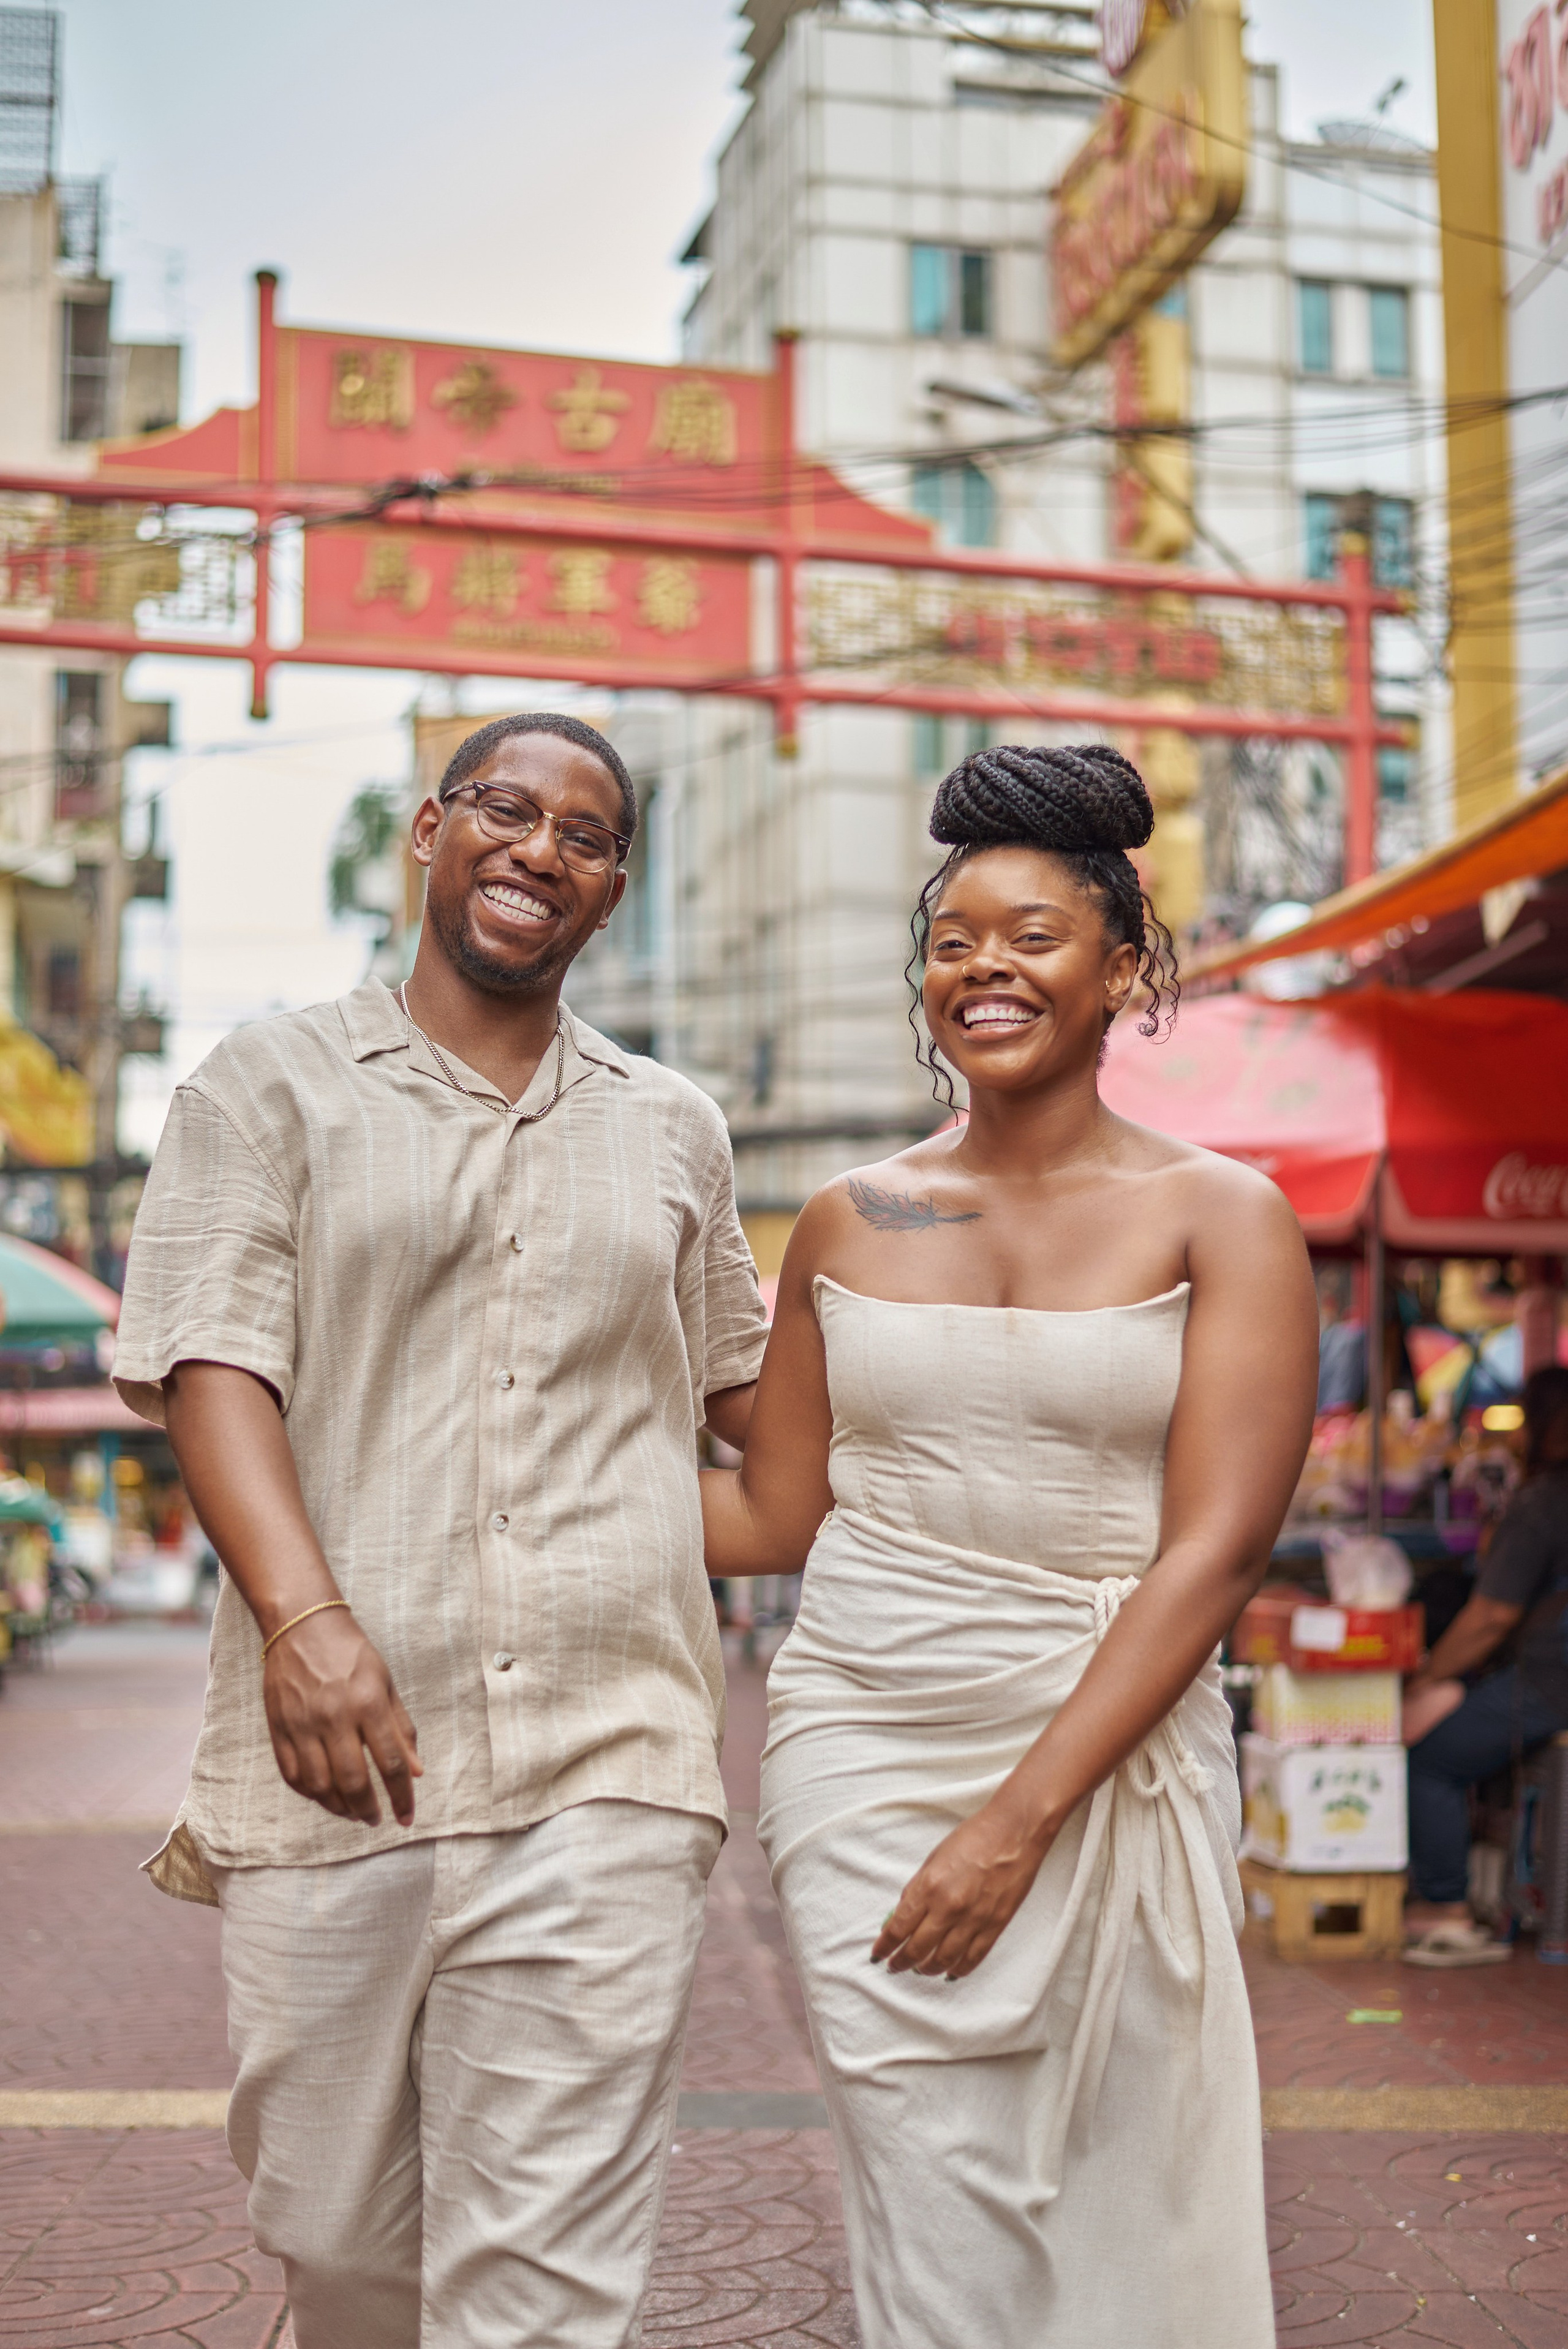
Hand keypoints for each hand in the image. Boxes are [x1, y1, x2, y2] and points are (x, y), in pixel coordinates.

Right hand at [262, 1606, 421, 1826]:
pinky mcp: (278, 1728)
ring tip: (352, 1812)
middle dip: (368, 1809)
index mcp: (368, 1703)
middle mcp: (334, 1717)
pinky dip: (309, 1794)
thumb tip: (416, 1772)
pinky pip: (292, 1775)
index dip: (402, 1796)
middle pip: (353, 1781)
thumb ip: (401, 1728)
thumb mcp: (386, 1683)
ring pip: (319, 1785)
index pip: (390, 1763)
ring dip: (338, 1808)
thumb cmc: (351, 1653)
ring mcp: (302, 1724)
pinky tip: (324, 1797)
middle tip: (375, 1819)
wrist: (301, 1626)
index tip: (407, 1818)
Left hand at [871, 1801, 1049, 1980]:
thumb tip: (902, 1914)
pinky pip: (973, 1958)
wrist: (1015, 1832)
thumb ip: (917, 1888)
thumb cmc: (973, 1838)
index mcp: (929, 1887)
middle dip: (901, 1962)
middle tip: (894, 1966)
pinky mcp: (995, 1926)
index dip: (885, 1946)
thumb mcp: (934, 1858)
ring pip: (944, 1960)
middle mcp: (949, 1907)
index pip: (898, 1928)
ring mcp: (973, 1920)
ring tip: (920, 1970)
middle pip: (918, 1949)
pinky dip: (958, 1970)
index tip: (878, 1955)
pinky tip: (950, 1972)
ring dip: (928, 1969)